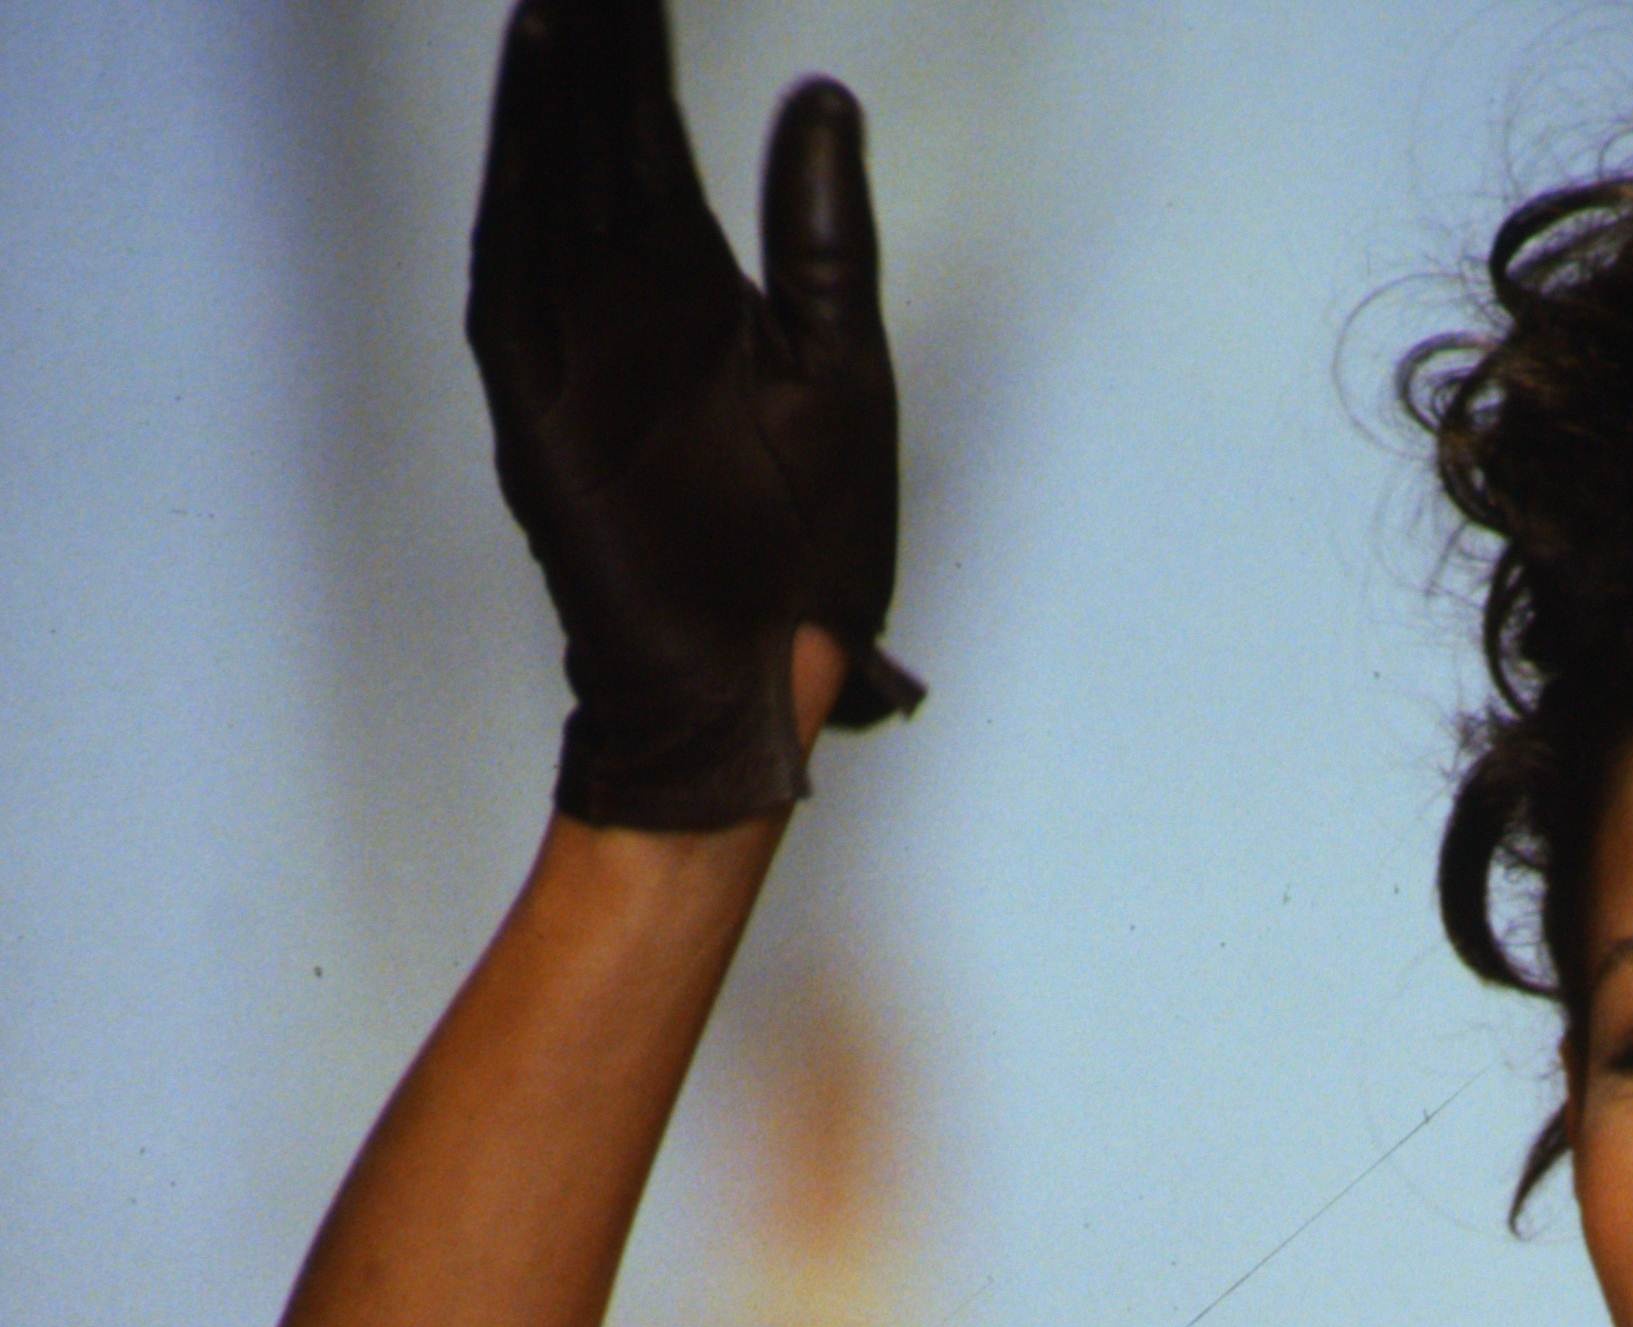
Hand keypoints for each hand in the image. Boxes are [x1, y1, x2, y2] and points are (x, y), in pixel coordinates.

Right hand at [467, 0, 923, 831]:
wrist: (757, 686)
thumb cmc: (802, 557)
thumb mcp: (841, 369)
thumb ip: (823, 237)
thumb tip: (824, 94)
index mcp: (694, 291)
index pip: (654, 136)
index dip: (644, 45)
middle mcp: (625, 303)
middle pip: (595, 137)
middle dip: (592, 40)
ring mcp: (578, 348)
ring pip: (552, 180)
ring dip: (552, 80)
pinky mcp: (545, 402)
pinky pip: (521, 266)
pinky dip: (524, 175)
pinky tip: (538, 85)